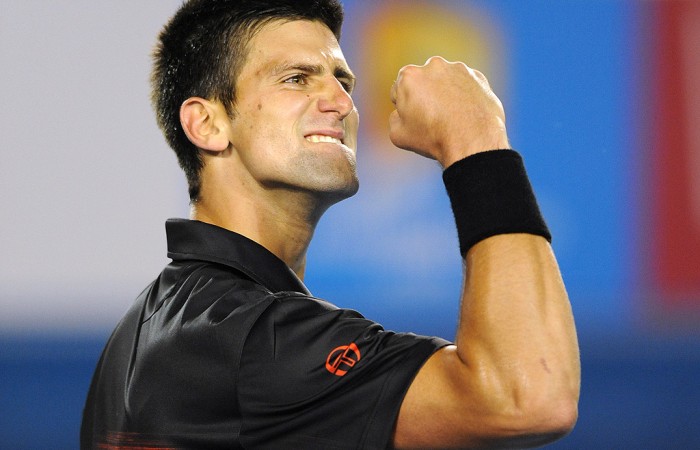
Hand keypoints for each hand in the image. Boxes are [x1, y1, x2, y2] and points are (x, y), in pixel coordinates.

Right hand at [388, 56, 509, 167]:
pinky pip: (465, 86)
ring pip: (445, 82)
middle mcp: (433, 65)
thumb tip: (401, 113)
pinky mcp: (477, 77)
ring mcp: (458, 68)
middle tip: (432, 119)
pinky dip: (463, 96)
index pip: (398, 90)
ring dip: (445, 95)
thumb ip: (394, 118)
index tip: (414, 121)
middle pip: (422, 82)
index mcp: (409, 76)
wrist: (473, 140)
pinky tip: (466, 114)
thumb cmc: (433, 137)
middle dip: (425, 96)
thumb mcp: (397, 135)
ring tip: (451, 119)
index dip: (404, 108)